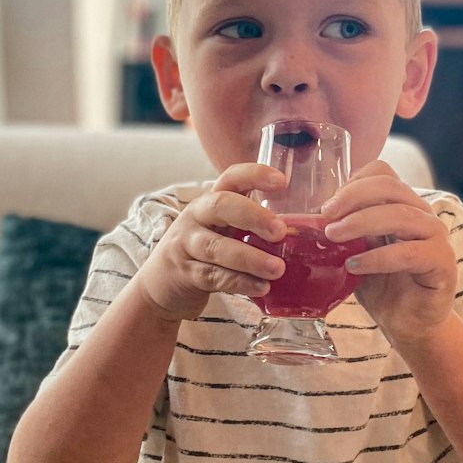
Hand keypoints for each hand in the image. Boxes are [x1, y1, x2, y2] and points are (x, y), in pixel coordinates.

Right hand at [136, 163, 288, 321]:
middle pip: (221, 205)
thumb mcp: (221, 231)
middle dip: (253, 216)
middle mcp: (196, 216)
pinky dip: (238, 282)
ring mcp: (186, 244)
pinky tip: (261, 287)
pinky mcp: (184, 272)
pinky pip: (213, 276)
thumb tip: (303, 237)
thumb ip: (250, 228)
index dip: (255, 174)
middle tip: (281, 231)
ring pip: (217, 246)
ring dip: (250, 257)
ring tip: (277, 269)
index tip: (282, 181)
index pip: (231, 178)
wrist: (160, 285)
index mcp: (211, 202)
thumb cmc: (204, 254)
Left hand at [321, 161, 456, 347]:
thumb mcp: (355, 253)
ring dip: (361, 222)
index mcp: (402, 205)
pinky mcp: (443, 263)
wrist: (409, 324)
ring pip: (400, 215)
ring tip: (333, 237)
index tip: (327, 206)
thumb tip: (308, 219)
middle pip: (390, 187)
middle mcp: (422, 215)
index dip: (353, 183)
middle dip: (352, 197)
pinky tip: (354, 265)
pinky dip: (378, 257)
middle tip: (325, 216)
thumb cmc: (382, 286)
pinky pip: (410, 253)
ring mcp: (436, 237)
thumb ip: (343, 233)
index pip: (382, 173)